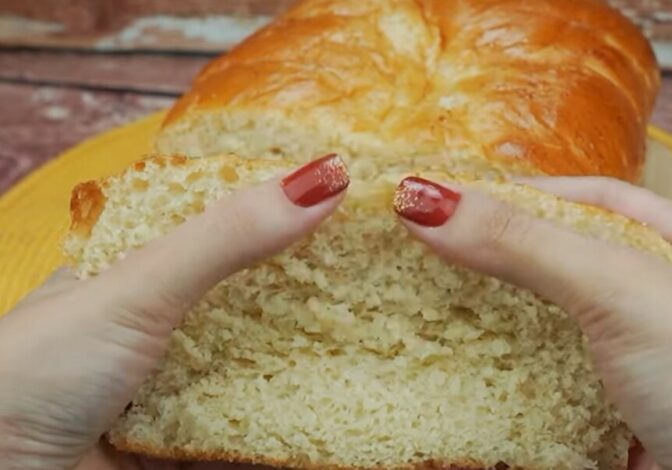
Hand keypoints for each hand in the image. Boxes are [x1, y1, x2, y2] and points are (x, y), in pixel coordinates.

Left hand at [0, 157, 348, 469]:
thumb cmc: (42, 368)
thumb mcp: (140, 286)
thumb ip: (226, 236)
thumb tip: (322, 180)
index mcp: (138, 268)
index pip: (225, 227)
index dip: (283, 213)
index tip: (348, 200)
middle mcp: (160, 323)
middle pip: (251, 299)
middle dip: (310, 292)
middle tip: (379, 271)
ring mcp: (175, 383)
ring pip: (257, 364)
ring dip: (308, 358)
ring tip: (378, 334)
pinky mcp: (185, 439)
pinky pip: (251, 425)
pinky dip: (290, 420)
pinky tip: (338, 406)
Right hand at [395, 176, 671, 469]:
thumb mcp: (624, 291)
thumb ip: (527, 244)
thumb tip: (425, 199)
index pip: (604, 203)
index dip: (534, 196)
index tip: (467, 199)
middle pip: (575, 268)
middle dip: (509, 261)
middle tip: (443, 252)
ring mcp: (649, 375)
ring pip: (560, 335)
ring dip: (504, 328)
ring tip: (443, 310)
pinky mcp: (623, 429)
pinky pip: (557, 394)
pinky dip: (514, 387)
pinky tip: (477, 377)